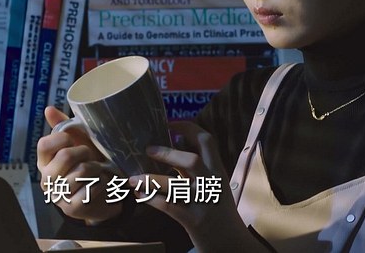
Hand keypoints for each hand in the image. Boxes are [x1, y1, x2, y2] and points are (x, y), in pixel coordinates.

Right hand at [36, 106, 122, 222]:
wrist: (103, 193)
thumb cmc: (88, 163)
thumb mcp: (77, 143)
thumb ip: (63, 126)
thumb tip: (48, 109)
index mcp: (44, 162)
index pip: (44, 144)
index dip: (63, 138)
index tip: (73, 140)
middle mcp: (47, 179)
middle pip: (66, 156)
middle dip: (85, 152)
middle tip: (91, 155)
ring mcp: (58, 196)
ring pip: (82, 171)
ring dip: (97, 168)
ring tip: (97, 170)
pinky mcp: (73, 208)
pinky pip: (92, 188)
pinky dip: (102, 183)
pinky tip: (101, 183)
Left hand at [130, 121, 267, 252]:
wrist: (231, 242)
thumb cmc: (218, 208)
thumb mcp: (214, 183)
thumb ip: (197, 166)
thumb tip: (177, 141)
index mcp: (217, 170)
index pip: (207, 141)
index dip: (188, 128)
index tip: (170, 123)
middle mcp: (212, 184)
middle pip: (193, 161)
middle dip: (168, 154)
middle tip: (148, 150)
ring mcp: (203, 203)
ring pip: (175, 186)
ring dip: (151, 180)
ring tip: (133, 179)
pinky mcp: (193, 221)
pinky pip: (169, 207)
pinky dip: (151, 199)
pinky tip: (139, 194)